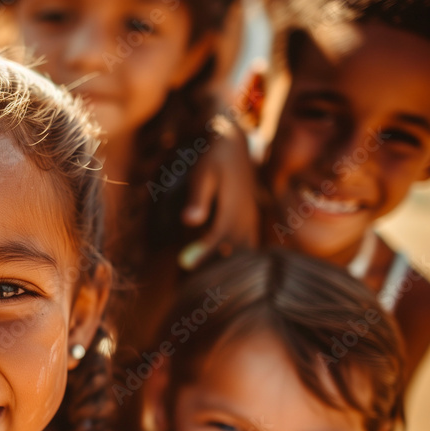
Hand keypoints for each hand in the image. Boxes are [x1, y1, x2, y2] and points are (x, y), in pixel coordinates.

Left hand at [178, 116, 260, 269]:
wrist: (232, 141)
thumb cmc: (212, 156)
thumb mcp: (202, 174)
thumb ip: (197, 198)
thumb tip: (189, 221)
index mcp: (232, 210)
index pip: (217, 241)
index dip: (202, 256)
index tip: (185, 267)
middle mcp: (245, 218)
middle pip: (232, 253)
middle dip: (215, 268)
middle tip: (192, 284)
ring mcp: (250, 219)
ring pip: (242, 251)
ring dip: (226, 265)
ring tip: (203, 279)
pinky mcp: (250, 218)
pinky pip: (246, 245)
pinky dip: (234, 257)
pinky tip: (219, 265)